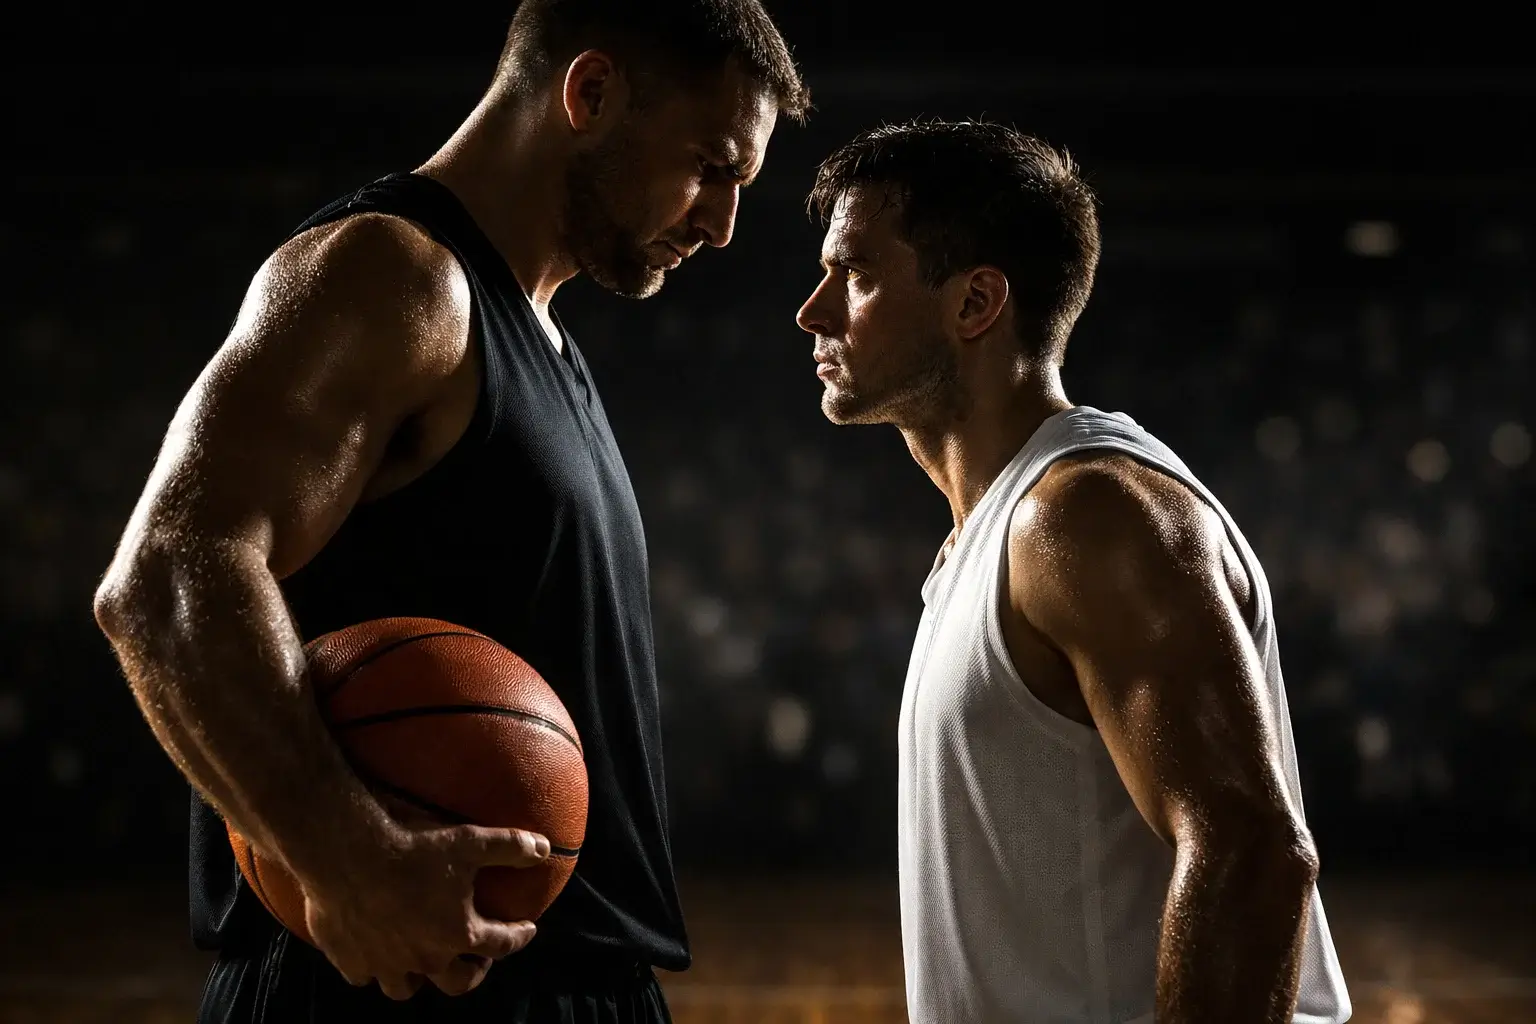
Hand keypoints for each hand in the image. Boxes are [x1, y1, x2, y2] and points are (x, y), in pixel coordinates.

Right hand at [299, 817, 549, 999]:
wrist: (348, 854)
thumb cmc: (413, 849)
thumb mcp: (470, 841)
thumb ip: (511, 847)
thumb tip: (544, 848)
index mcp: (458, 934)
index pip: (500, 945)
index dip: (518, 937)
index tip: (526, 929)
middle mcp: (425, 959)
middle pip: (457, 983)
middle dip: (472, 972)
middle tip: (476, 957)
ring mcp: (385, 965)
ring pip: (405, 989)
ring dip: (419, 978)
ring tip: (423, 959)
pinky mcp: (351, 962)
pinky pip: (365, 976)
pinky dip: (373, 968)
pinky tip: (376, 952)